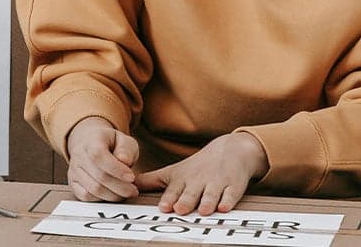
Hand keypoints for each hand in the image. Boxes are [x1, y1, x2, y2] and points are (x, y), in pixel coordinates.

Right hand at [66, 116, 139, 201]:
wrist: (89, 142)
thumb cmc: (110, 143)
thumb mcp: (123, 140)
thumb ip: (126, 149)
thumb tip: (124, 160)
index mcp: (92, 140)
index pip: (99, 156)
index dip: (116, 169)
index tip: (131, 177)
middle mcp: (79, 155)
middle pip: (99, 176)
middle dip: (120, 187)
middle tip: (133, 190)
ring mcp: (74, 170)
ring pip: (93, 189)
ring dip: (113, 195)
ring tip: (126, 193)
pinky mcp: (73, 183)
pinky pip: (86, 197)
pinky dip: (101, 199)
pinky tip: (112, 194)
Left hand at [134, 132, 267, 215]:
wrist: (230, 149)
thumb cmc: (197, 166)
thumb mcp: (173, 171)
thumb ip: (151, 180)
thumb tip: (126, 185)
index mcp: (182, 178)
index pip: (174, 190)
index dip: (169, 198)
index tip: (164, 206)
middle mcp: (198, 181)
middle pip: (192, 193)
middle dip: (186, 200)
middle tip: (181, 209)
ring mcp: (216, 183)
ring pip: (211, 194)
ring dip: (207, 202)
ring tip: (204, 210)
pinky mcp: (233, 186)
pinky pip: (231, 194)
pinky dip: (228, 200)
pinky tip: (225, 206)